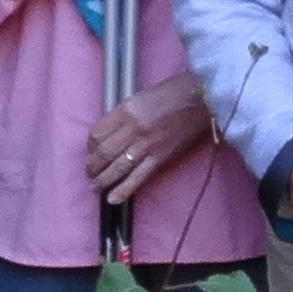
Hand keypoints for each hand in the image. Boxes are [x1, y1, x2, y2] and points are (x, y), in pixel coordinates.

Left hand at [86, 75, 212, 206]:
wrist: (203, 100)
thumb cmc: (174, 92)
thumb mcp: (141, 96)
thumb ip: (124, 114)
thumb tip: (111, 132)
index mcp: (126, 110)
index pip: (97, 133)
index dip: (89, 146)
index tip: (90, 151)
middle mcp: (132, 129)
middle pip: (103, 153)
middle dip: (92, 166)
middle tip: (89, 172)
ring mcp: (146, 145)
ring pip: (116, 167)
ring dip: (102, 180)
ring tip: (95, 186)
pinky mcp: (160, 158)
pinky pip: (137, 177)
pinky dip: (123, 190)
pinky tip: (112, 199)